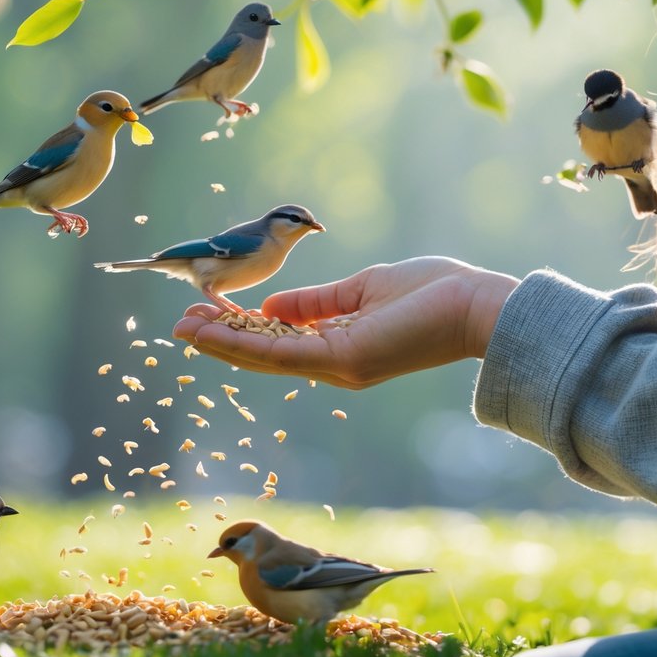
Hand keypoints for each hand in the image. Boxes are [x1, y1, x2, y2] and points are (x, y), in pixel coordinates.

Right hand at [172, 256, 518, 388]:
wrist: (477, 303)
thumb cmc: (434, 291)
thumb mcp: (361, 290)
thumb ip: (316, 302)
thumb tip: (273, 306)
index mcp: (340, 345)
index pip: (279, 343)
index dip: (239, 331)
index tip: (205, 314)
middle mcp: (334, 363)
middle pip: (264, 355)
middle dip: (220, 339)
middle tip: (179, 324)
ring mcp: (339, 365)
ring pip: (266, 357)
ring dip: (221, 342)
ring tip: (183, 327)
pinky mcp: (345, 359)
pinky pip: (283, 353)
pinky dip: (244, 343)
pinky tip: (214, 332)